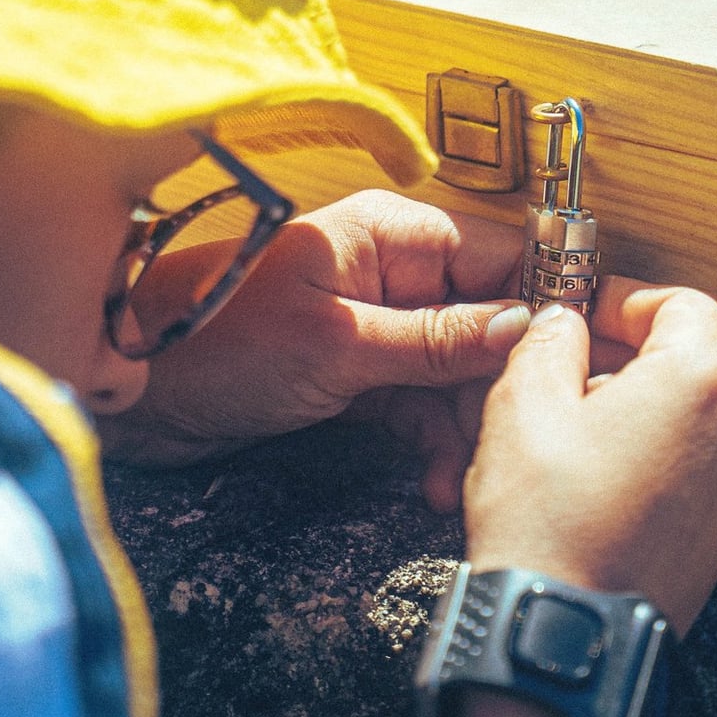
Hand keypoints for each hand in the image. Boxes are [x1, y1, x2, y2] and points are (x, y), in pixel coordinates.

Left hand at [101, 190, 527, 495]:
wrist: (126, 390)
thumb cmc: (212, 341)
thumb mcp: (338, 344)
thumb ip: (437, 340)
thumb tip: (527, 327)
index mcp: (391, 234)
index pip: (502, 257)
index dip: (549, 304)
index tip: (589, 355)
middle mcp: (391, 271)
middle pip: (488, 322)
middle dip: (505, 385)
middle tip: (519, 441)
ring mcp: (375, 324)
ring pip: (458, 372)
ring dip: (466, 427)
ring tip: (465, 479)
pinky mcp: (355, 374)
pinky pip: (419, 403)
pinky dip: (430, 442)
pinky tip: (434, 482)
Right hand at [463, 279, 716, 635]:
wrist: (567, 634)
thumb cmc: (549, 521)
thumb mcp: (525, 403)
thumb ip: (553, 341)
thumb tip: (565, 322)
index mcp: (709, 378)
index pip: (680, 302)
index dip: (622, 298)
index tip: (580, 313)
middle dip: (658, 339)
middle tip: (594, 351)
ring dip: (673, 388)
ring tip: (600, 407)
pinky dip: (684, 440)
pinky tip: (621, 458)